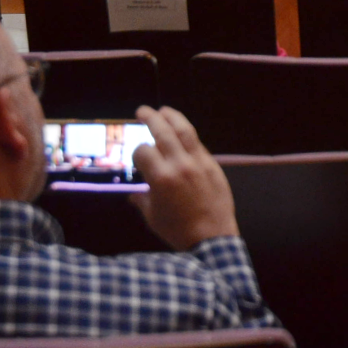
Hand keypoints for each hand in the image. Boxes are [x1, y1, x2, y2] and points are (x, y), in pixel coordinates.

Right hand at [131, 106, 238, 250]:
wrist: (212, 237)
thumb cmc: (178, 230)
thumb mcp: (152, 217)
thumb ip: (142, 199)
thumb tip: (134, 193)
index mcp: (161, 178)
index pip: (144, 150)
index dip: (137, 152)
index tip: (137, 157)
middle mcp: (179, 165)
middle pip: (163, 132)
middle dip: (150, 118)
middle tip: (142, 110)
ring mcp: (199, 163)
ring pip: (185, 131)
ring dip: (173, 117)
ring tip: (163, 110)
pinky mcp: (213, 165)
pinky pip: (198, 144)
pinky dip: (187, 135)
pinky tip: (181, 132)